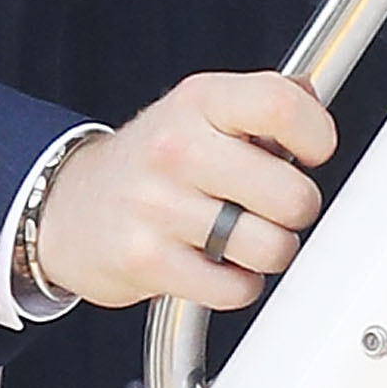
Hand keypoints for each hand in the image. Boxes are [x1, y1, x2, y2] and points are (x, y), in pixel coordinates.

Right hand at [34, 70, 333, 310]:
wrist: (69, 206)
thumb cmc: (151, 161)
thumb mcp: (200, 110)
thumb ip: (261, 101)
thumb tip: (311, 99)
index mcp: (199, 100)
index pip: (282, 106)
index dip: (317, 137)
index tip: (311, 152)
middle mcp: (177, 147)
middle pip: (292, 194)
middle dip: (295, 210)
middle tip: (270, 206)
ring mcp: (158, 205)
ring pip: (271, 248)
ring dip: (267, 251)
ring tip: (240, 236)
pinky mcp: (147, 260)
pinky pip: (237, 289)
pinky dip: (237, 284)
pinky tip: (215, 263)